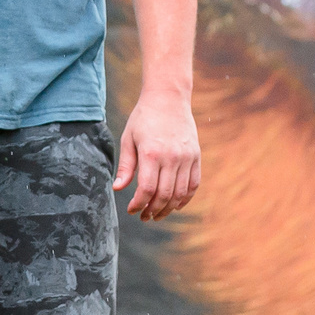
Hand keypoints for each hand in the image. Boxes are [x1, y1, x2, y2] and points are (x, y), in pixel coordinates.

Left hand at [115, 90, 201, 220]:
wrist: (168, 98)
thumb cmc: (144, 118)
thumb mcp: (128, 139)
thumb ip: (126, 166)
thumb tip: (117, 188)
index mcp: (151, 153)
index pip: (147, 189)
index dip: (139, 204)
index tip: (132, 210)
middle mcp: (172, 157)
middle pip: (164, 195)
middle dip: (152, 211)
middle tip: (144, 217)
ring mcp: (186, 157)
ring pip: (180, 193)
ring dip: (168, 208)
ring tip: (157, 214)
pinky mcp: (196, 156)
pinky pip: (193, 184)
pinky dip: (185, 198)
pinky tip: (175, 205)